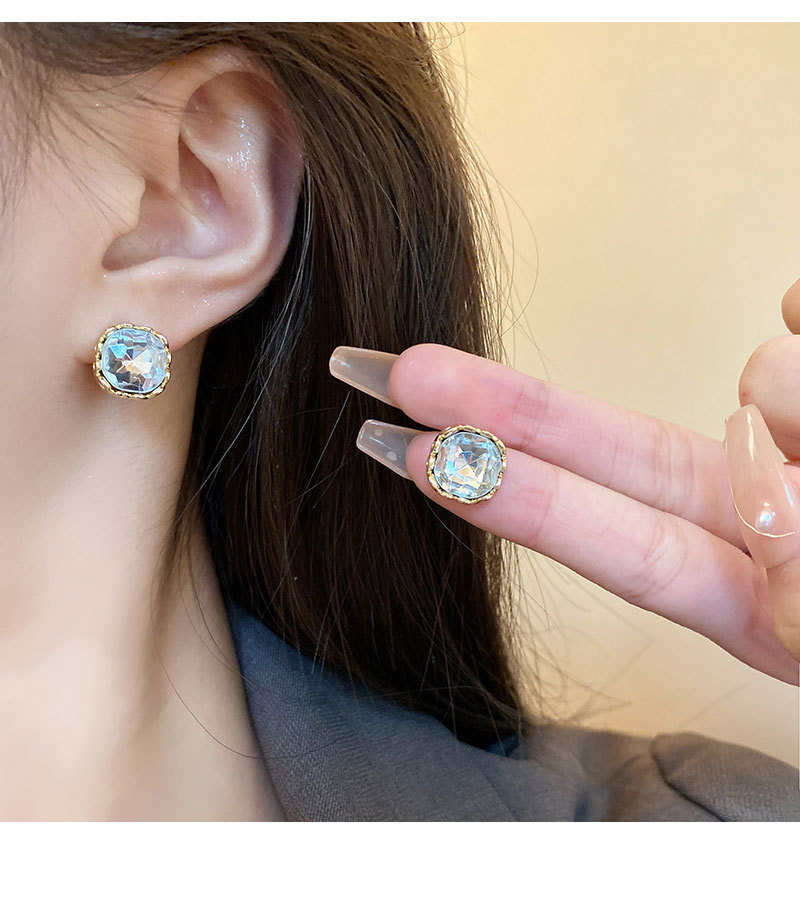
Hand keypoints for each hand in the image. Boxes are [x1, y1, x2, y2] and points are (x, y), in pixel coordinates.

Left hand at [329, 341, 799, 683]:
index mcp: (747, 591)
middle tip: (384, 369)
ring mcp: (789, 444)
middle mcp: (757, 512)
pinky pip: (798, 322)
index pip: (606, 534)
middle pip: (604, 451)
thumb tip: (754, 435)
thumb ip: (791, 576)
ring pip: (764, 374)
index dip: (507, 490)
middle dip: (499, 409)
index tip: (406, 452)